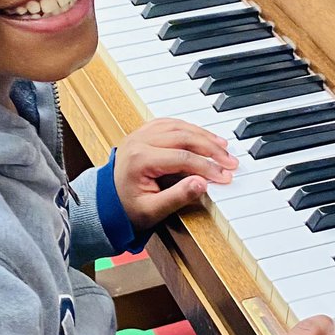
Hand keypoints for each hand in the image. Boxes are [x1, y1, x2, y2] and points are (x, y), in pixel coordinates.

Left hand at [113, 118, 238, 230]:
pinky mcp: (143, 134)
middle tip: (230, 162)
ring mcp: (140, 135)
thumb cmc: (126, 209)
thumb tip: (202, 183)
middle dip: (211, 150)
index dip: (207, 167)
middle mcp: (139, 142)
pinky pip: (170, 123)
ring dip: (203, 136)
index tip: (224, 177)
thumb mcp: (152, 211)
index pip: (182, 158)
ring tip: (223, 148)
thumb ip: (177, 197)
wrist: (105, 203)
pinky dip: (190, 129)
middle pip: (184, 137)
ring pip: (178, 126)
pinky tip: (203, 137)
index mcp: (139, 160)